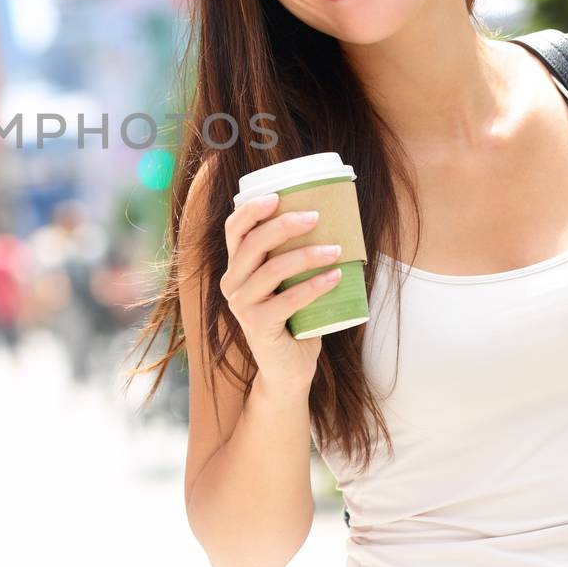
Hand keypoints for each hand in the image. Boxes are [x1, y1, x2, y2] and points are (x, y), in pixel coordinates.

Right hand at [218, 194, 344, 401]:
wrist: (286, 370)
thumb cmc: (292, 321)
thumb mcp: (287, 284)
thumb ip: (292, 258)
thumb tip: (330, 221)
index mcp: (236, 268)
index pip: (234, 230)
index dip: (251, 209)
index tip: (277, 196)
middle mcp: (232, 284)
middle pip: (253, 243)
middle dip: (285, 225)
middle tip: (316, 217)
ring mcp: (241, 306)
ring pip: (272, 269)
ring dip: (307, 255)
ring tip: (335, 249)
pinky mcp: (258, 325)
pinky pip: (288, 299)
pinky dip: (314, 285)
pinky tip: (336, 276)